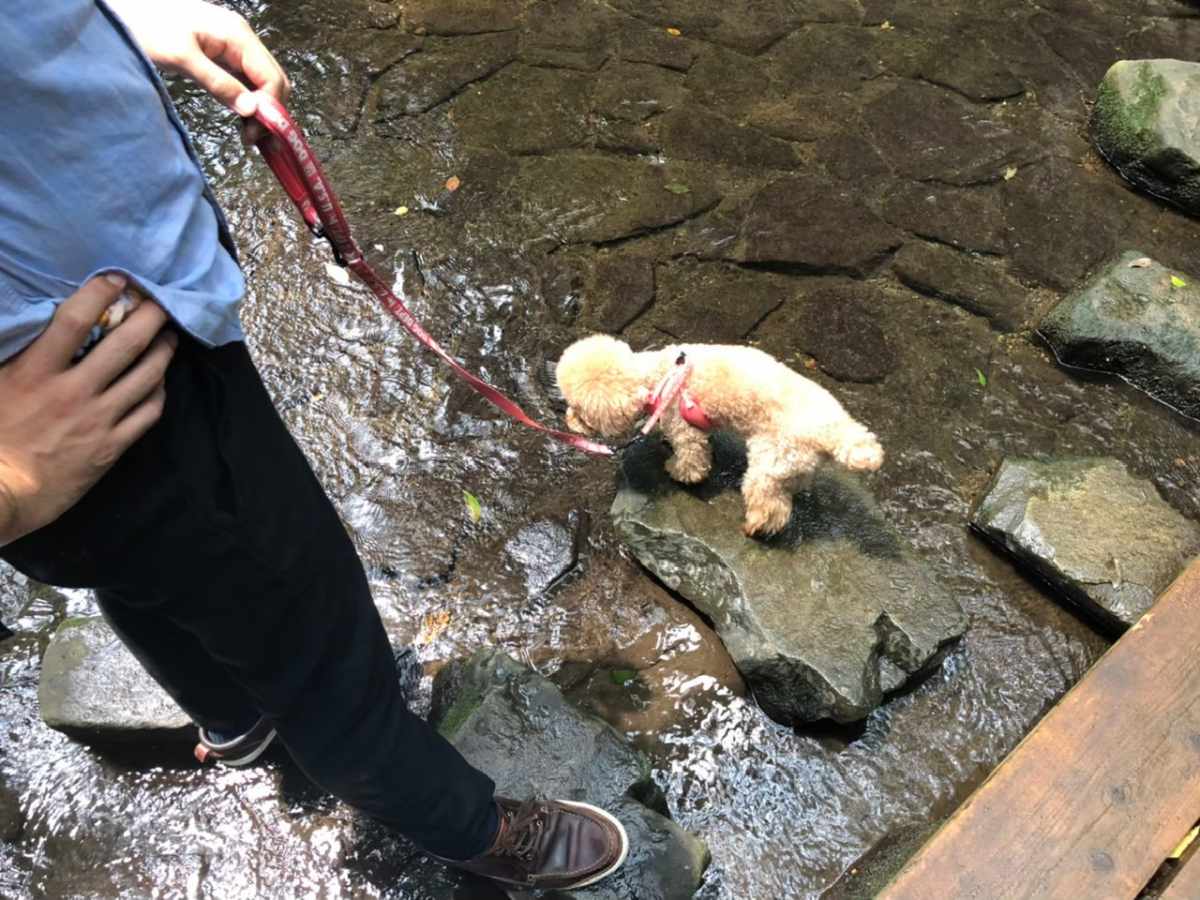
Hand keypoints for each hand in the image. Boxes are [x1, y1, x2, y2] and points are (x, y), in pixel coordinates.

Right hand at [0, 275, 177, 545]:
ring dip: (163, 352)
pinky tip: (160, 383)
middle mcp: (73, 391)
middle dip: (150, 317)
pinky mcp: (111, 448)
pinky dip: (158, 393)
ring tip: (170, 336)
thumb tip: (26, 332)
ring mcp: (97, 420)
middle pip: (125, 344)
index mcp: (35, 372)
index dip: (100, 293)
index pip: (74, 320)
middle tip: (162, 302)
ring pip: (146, 376)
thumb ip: (11, 352)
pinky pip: (147, 413)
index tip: (117, 279)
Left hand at [107, 0, 290, 143]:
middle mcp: (242, 39)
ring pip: (260, 82)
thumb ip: (218, 83)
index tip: (256, 135)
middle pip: (272, 80)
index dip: (271, 109)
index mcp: (238, 35)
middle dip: (269, 112)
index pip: (271, 78)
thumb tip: (251, 110)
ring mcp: (233, 46)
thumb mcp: (182, 58)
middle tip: (253, 139)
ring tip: (248, 135)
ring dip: (259, 109)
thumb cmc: (148, 26)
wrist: (123, 9)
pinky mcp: (222, 54)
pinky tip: (240, 118)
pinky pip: (245, 80)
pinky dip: (247, 101)